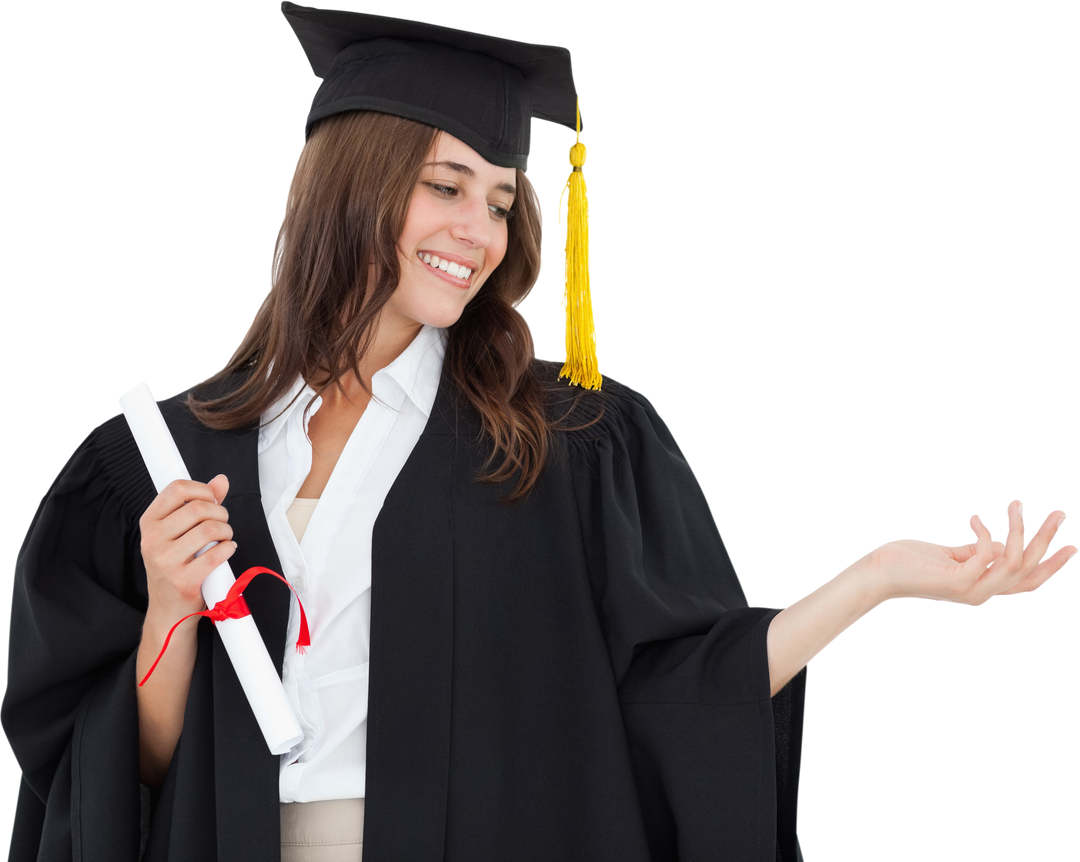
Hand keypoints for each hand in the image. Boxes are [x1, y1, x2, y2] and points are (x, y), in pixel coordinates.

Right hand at [138, 475, 236, 620]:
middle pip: (198, 508)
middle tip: (222, 524)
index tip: (212, 500)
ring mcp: (165, 561)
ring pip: (210, 529)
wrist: (169, 609)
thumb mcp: (179, 532)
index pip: (177, 489)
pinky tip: (226, 550)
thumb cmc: (175, 566)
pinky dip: (228, 549)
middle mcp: (153, 540)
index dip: (202, 489)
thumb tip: (221, 480)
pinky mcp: (182, 580)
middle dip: (221, 513)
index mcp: (150, 523)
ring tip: (224, 538)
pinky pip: (216, 554)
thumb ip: (200, 504)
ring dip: (226, 532)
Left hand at [871, 497, 1076, 607]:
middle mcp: (982, 593)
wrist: (876, 573)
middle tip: (1060, 511)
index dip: (1052, 566)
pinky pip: (985, 554)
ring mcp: (970, 590)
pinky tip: (973, 517)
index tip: (1073, 545)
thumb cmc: (909, 561)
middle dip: (1046, 539)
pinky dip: (985, 532)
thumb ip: (975, 552)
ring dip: (1019, 528)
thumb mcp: (951, 555)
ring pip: (1013, 561)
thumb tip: (998, 541)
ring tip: (1016, 501)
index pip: (1027, 581)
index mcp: (982, 587)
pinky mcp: (956, 581)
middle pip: (1028, 569)